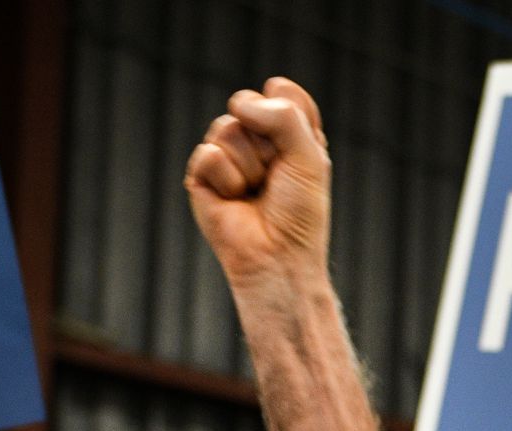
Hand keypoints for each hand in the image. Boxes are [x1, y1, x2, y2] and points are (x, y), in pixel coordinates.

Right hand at [186, 77, 331, 287]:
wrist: (276, 256)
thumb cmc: (299, 213)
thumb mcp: (309, 156)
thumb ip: (284, 116)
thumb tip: (239, 102)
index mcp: (288, 133)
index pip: (282, 93)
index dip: (289, 112)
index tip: (299, 146)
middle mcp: (256, 141)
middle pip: (249, 107)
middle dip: (267, 145)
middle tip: (275, 179)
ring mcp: (227, 157)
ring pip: (226, 128)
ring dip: (248, 165)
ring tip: (254, 191)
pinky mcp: (202, 176)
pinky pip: (208, 153)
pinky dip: (226, 178)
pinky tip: (233, 199)